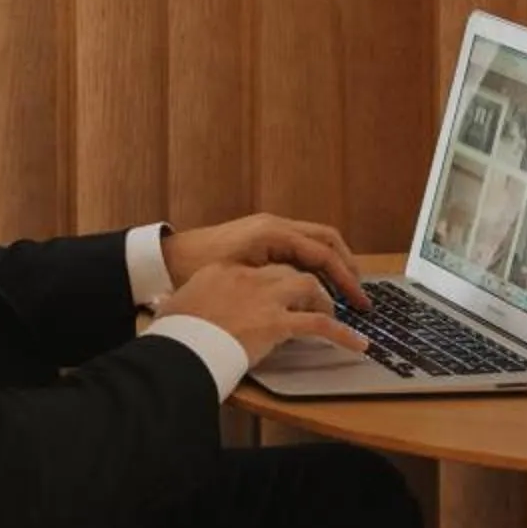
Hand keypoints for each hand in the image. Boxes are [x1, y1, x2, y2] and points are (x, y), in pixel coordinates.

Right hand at [153, 261, 369, 367]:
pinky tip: (356, 345)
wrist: (178, 348)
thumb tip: (172, 308)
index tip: (286, 290)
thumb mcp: (178, 308)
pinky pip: (321, 324)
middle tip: (320, 299)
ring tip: (333, 316)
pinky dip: (343, 334)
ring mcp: (264, 297)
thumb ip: (188, 303)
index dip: (279, 278)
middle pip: (289, 270)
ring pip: (309, 287)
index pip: (261, 266)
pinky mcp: (276, 322)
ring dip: (324, 301)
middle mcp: (248, 277)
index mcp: (224, 271)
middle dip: (310, 285)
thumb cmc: (174, 334)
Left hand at [162, 213, 368, 311]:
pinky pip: (300, 247)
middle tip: (360, 296)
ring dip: (334, 265)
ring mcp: (269, 230)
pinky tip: (318, 285)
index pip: (323, 252)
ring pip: (315, 242)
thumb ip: (274, 286)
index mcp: (272, 232)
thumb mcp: (238, 278)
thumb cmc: (196, 268)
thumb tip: (308, 300)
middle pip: (327, 240)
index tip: (358, 302)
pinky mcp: (263, 239)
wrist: (166, 258)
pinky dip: (316, 264)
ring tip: (346, 292)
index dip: (345, 278)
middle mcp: (275, 226)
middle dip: (348, 267)